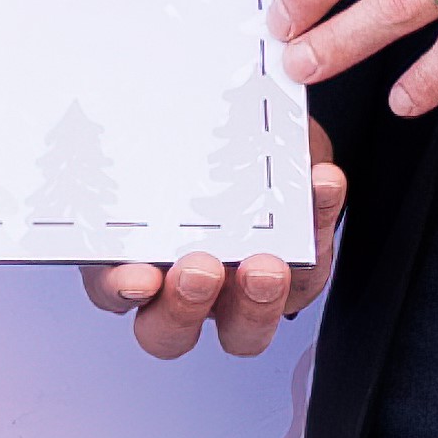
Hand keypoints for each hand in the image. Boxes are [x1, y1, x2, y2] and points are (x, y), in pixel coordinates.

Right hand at [88, 123, 345, 358]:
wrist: (264, 117)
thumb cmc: (204, 132)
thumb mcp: (174, 126)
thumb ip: (150, 128)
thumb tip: (121, 105)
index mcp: (134, 255)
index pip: (116, 291)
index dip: (122, 291)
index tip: (138, 275)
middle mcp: (183, 286)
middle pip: (171, 331)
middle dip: (185, 306)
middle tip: (201, 269)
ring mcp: (240, 289)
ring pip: (244, 330)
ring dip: (257, 300)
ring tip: (268, 262)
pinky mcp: (299, 273)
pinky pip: (312, 268)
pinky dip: (319, 222)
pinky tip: (321, 186)